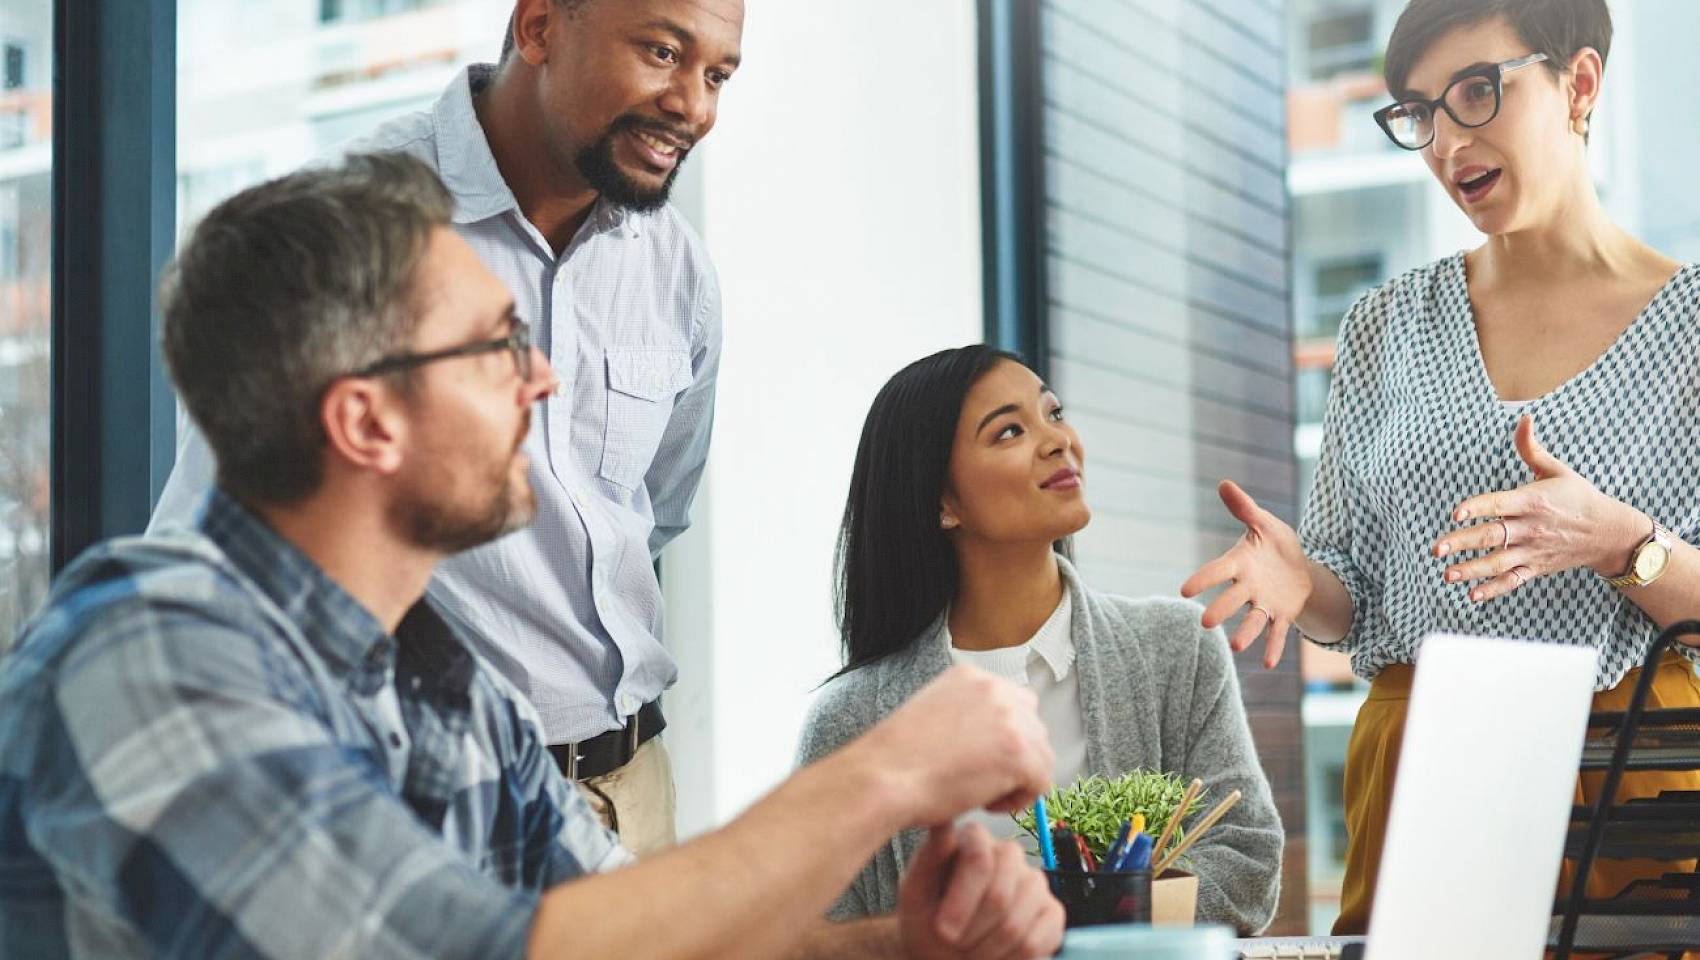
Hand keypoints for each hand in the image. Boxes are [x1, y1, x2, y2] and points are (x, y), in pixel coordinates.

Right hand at [863, 665, 1053, 827]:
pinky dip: (1019, 800)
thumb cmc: (897, 759)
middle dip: (1015, 757)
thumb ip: (966, 715)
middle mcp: (995, 689)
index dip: (1004, 736)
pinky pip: (1041, 782)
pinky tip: (986, 802)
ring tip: (981, 793)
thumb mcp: (933, 714)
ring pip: (1041, 755)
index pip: (1014, 702)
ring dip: (1017, 779)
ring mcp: (1010, 719)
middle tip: (982, 778)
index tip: (984, 757)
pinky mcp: (1019, 753)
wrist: (884, 777)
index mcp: (971, 676)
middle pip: (1033, 726)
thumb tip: (992, 740)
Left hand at [898, 824, 1063, 959]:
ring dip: (987, 949)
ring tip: (970, 952)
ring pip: (1016, 922)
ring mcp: (1035, 881)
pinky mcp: (1053, 911)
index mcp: (976, 838)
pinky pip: (1039, 940)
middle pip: (1000, 896)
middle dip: (972, 931)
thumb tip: (944, 823)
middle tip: (953, 945)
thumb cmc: (926, 918)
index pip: (980, 859)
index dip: (962, 901)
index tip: (943, 932)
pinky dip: (1011, 959)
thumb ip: (929, 858)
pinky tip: (995, 956)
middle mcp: (1009, 853)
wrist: (943, 951)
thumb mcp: (915, 892)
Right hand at [1181, 480, 1312, 668]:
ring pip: (1253, 620)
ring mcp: (1264, 603)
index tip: (1184, 590)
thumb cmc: (1275, 544)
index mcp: (1240, 563)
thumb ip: (1244, 508)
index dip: (1203, 579)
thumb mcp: (1265, 523)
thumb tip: (1224, 483)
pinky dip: (1274, 647)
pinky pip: (1277, 632)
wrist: (1300, 568)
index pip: (1217, 571)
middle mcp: (1248, 587)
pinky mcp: (1282, 615)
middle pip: (1232, 599)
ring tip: (1239, 648)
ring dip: (1246, 633)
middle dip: (1221, 610)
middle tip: (1206, 623)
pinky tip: (1269, 663)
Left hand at [1432, 415, 1647, 601]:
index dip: (1477, 508)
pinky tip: (1473, 594)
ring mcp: (1533, 550)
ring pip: (1499, 563)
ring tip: (1447, 574)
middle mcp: (1531, 527)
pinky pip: (1514, 581)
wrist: (1609, 532)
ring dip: (1472, 570)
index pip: (1498, 504)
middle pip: (1493, 536)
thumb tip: (1523, 418)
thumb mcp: (1557, 470)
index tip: (1455, 513)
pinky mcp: (1537, 567)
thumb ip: (1531, 448)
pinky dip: (1494, 589)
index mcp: (1532, 500)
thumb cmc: (1578, 497)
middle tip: (1436, 548)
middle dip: (1463, 543)